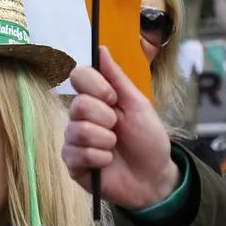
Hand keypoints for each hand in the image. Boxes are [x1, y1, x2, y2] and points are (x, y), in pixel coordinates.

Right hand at [63, 47, 180, 209]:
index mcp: (95, 100)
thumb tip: (101, 47)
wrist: (153, 177)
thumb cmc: (148, 140)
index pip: (79, 77)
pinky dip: (100, 159)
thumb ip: (116, 78)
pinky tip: (106, 163)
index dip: (97, 88)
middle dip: (107, 119)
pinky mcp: (72, 163)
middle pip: (79, 105)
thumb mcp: (138, 105)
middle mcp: (79, 118)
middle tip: (118, 129)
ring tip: (114, 148)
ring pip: (79, 130)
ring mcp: (73, 140)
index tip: (114, 99)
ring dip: (106, 141)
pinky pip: (79, 154)